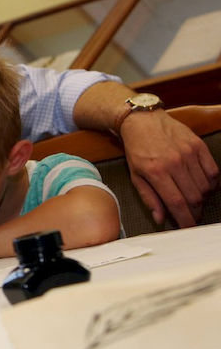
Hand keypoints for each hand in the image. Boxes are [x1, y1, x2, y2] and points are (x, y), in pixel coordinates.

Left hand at [120, 110, 218, 226]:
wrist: (143, 120)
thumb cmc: (137, 149)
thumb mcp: (135, 175)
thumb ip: (149, 198)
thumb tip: (160, 219)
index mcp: (156, 172)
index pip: (178, 203)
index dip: (186, 220)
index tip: (188, 228)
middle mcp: (175, 162)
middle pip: (194, 197)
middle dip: (195, 212)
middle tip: (191, 216)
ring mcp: (189, 153)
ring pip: (206, 187)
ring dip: (202, 199)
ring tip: (194, 200)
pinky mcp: (199, 145)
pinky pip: (214, 171)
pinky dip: (211, 183)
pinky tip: (203, 186)